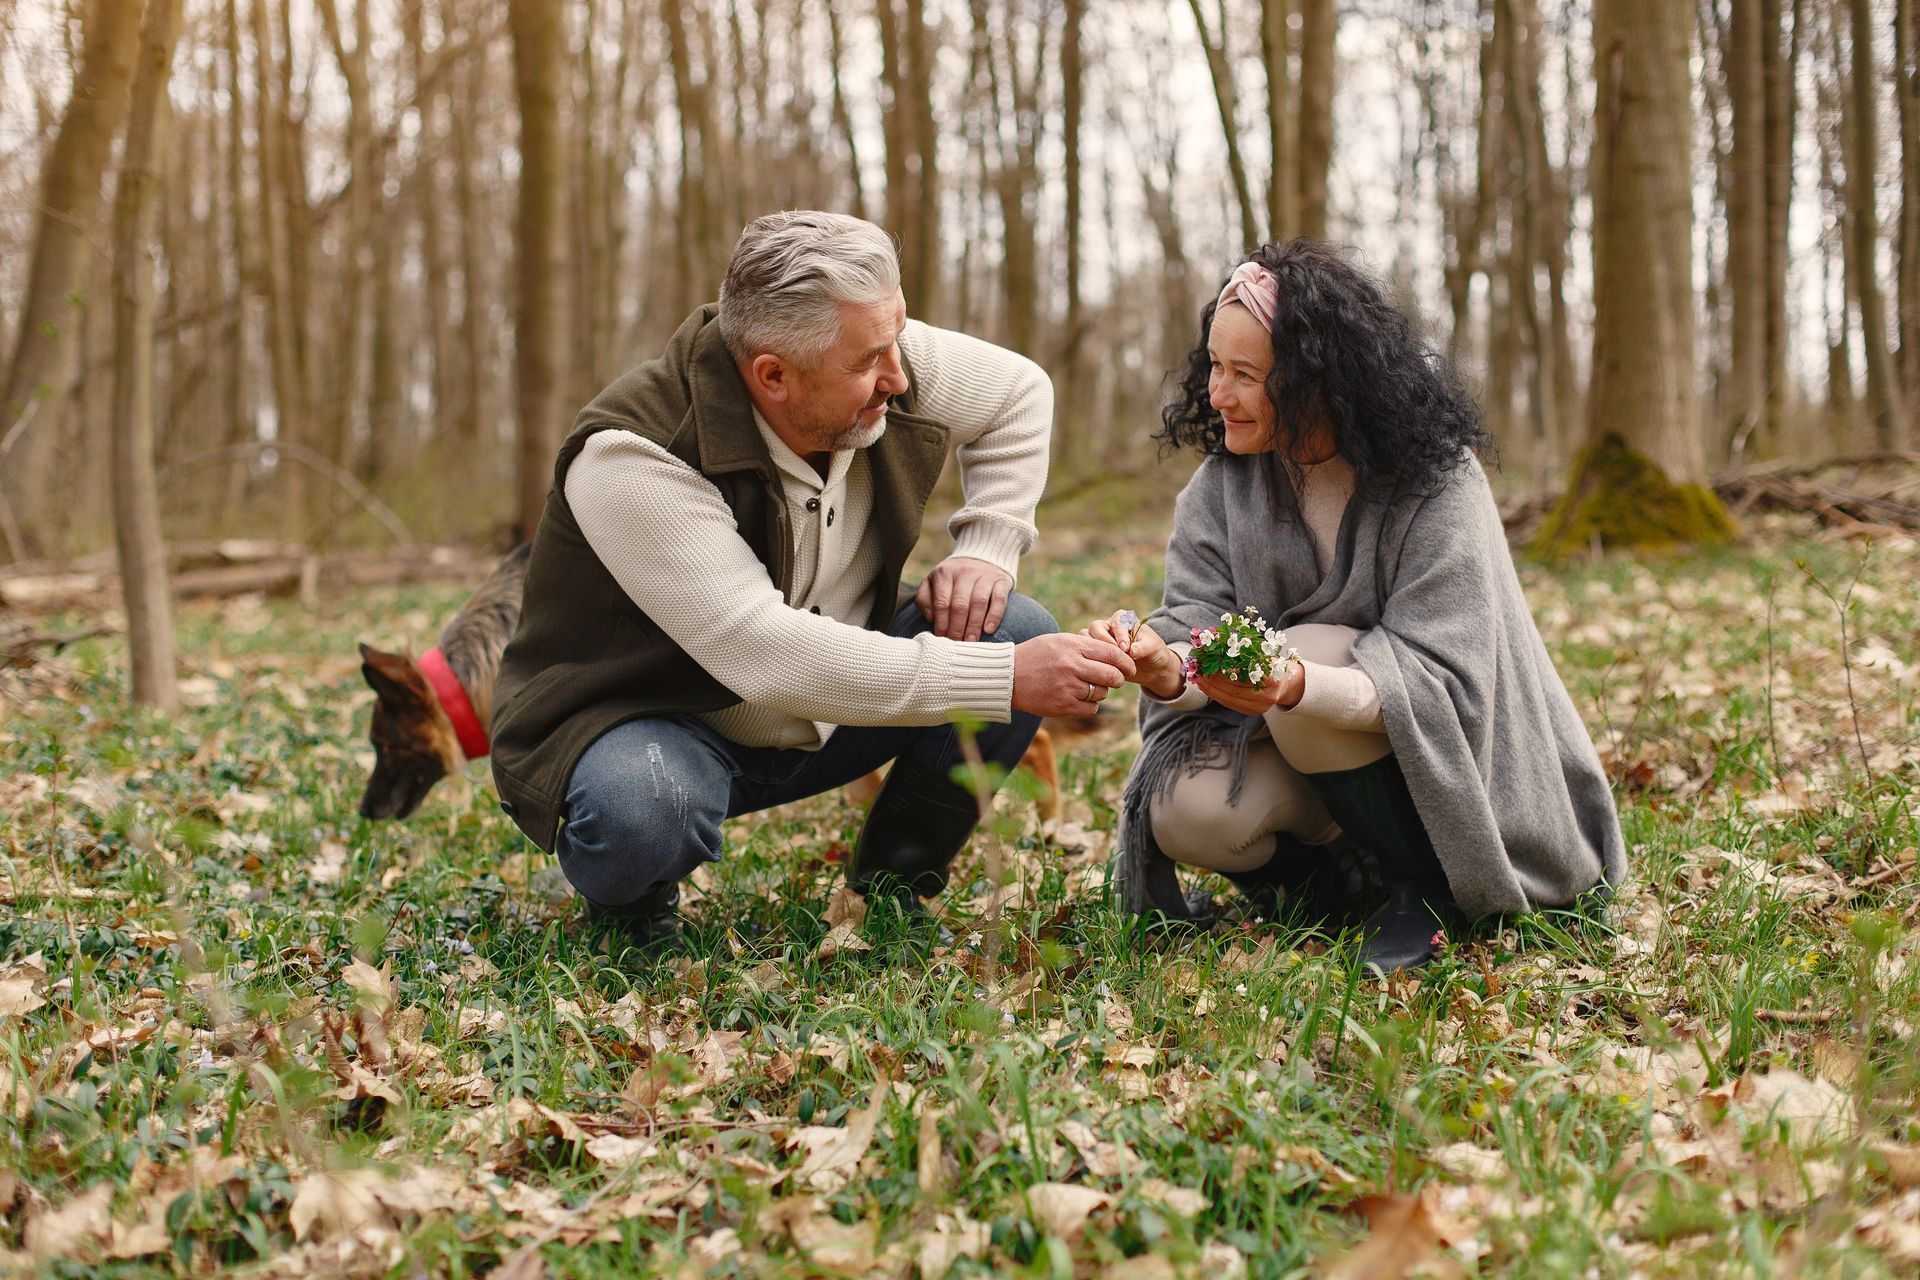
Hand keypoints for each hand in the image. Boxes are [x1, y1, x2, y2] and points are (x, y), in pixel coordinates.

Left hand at [916, 556, 1012, 640]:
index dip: (941, 623)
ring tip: (971, 642)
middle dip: (957, 627)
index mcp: (945, 573)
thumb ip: (925, 599)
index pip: (942, 602)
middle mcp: (964, 572)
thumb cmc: (953, 579)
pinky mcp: (1001, 580)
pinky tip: (989, 630)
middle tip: (956, 644)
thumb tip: (930, 618)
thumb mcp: (933, 582)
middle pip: (960, 604)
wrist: (981, 557)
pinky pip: (999, 599)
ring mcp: (984, 575)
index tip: (941, 639)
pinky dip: (994, 615)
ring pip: (979, 602)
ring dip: (974, 625)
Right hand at [1011, 633, 1137, 716]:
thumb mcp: (1060, 641)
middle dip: (1119, 679)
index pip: (1113, 654)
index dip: (1126, 662)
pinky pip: (1091, 708)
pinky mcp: (1063, 706)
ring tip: (1087, 686)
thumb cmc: (1036, 655)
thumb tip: (1115, 653)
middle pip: (1113, 676)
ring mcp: (1068, 688)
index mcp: (1074, 647)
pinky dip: (1090, 704)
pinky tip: (1079, 697)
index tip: (1129, 668)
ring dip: (1101, 692)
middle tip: (1116, 680)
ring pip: (1102, 693)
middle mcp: (1072, 667)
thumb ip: (1086, 645)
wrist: (1007, 676)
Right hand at [1083, 610, 1181, 698]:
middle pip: (1095, 629)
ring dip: (1095, 652)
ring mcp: (1100, 640)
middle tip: (1114, 658)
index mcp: (1123, 619)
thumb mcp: (1153, 649)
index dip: (1120, 635)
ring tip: (1109, 665)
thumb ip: (1142, 648)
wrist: (1151, 668)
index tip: (1126, 649)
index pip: (1116, 622)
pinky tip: (1101, 671)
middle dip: (1104, 644)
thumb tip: (1131, 651)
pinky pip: (1086, 654)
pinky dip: (1091, 662)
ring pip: (1087, 640)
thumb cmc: (1154, 653)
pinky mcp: (1095, 653)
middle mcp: (1108, 626)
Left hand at [1194, 657, 1305, 715]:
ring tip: (1198, 677)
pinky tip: (1205, 686)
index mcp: (1273, 678)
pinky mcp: (1253, 712)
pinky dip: (1216, 694)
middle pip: (1235, 688)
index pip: (1244, 674)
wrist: (1286, 683)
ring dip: (1211, 688)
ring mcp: (1261, 707)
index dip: (1225, 669)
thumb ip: (1246, 651)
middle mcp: (1269, 696)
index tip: (1211, 660)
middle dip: (1214, 679)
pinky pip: (1230, 703)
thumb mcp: (1264, 654)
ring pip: (1230, 698)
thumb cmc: (1271, 664)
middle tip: (1200, 669)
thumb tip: (1218, 641)